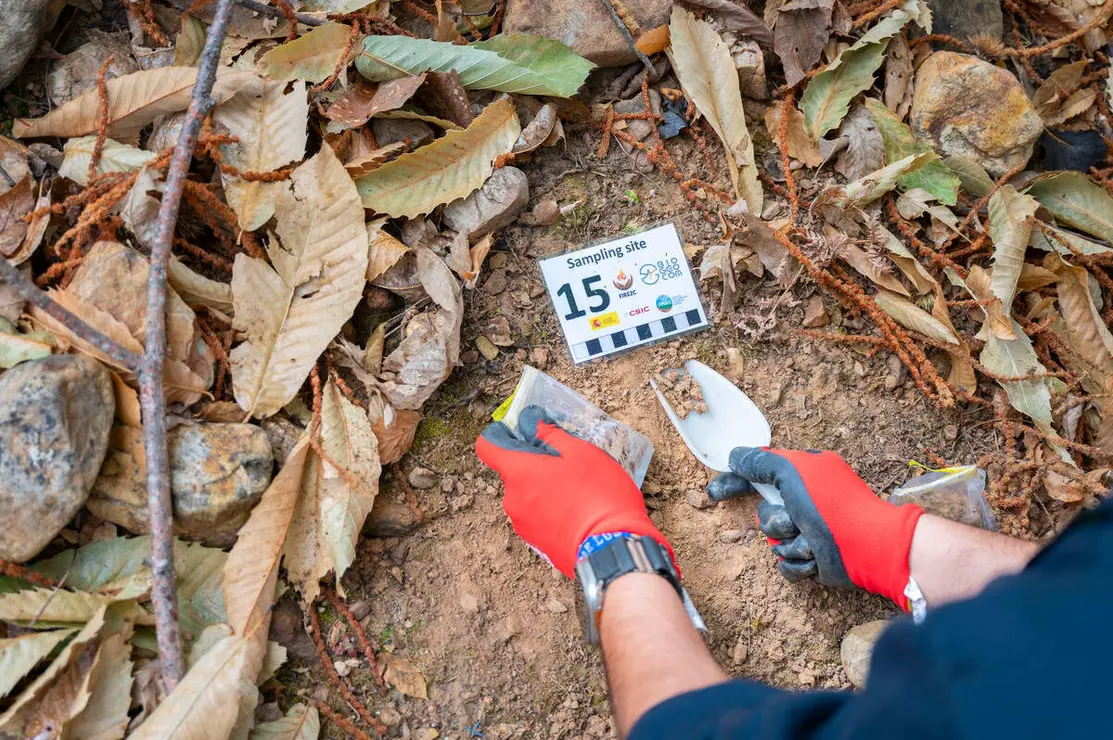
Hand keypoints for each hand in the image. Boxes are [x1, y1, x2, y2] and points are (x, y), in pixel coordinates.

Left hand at [475, 406, 673, 576]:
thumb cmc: (599, 495)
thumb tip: (531, 422)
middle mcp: (512, 499)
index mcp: (518, 473)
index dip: (499, 435)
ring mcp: (523, 525)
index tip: (521, 433)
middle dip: (535, 465)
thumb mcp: (581, 453)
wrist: (613, 549)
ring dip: (545, 489)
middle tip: (568, 465)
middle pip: (514, 472)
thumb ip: (551, 435)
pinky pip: (538, 517)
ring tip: (578, 493)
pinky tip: (577, 513)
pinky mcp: (536, 544)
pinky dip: (551, 511)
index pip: (487, 446)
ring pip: (527, 495)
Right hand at [707, 447, 922, 605]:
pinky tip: (815, 558)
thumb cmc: (832, 505)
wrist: (868, 547)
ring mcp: (808, 530)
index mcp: (803, 475)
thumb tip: (734, 456)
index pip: (759, 475)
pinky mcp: (811, 558)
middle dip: (776, 520)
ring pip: (774, 540)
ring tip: (812, 541)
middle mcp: (805, 501)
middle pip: (764, 512)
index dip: (735, 482)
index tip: (713, 492)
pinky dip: (798, 562)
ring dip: (790, 542)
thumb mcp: (793, 472)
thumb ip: (760, 461)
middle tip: (793, 519)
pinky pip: (784, 564)